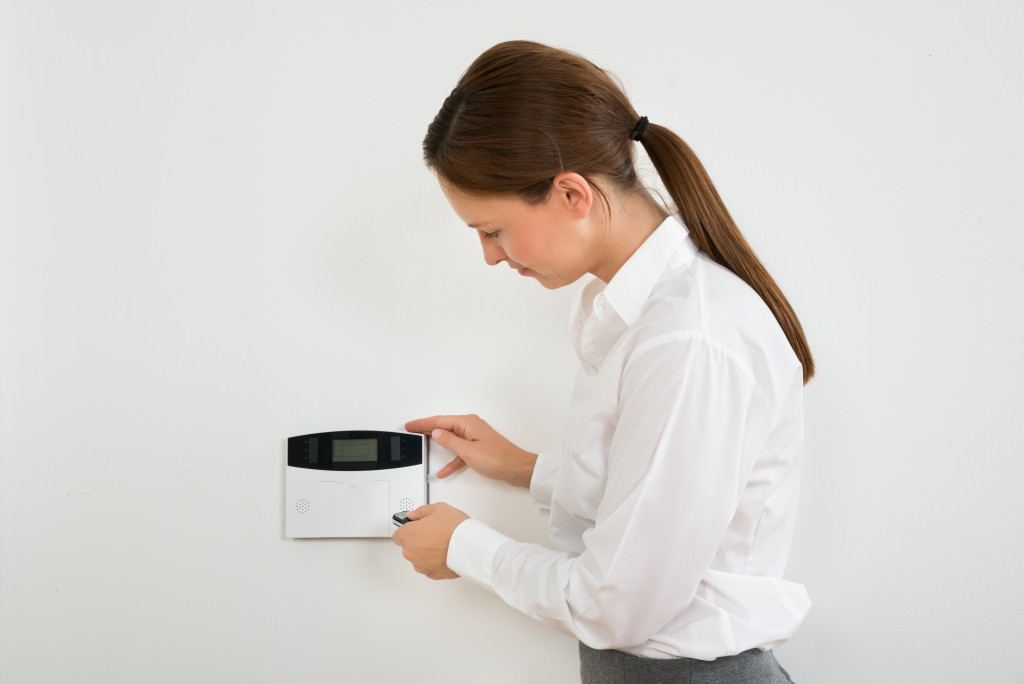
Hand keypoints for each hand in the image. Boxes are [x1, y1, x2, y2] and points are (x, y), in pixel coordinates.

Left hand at [392, 503, 468, 579]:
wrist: (470, 546)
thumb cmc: (455, 528)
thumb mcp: (438, 508)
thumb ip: (420, 512)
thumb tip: (413, 515)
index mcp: (408, 535)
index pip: (398, 534)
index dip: (407, 530)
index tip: (414, 528)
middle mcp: (410, 552)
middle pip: (408, 546)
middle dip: (418, 540)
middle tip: (433, 533)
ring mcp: (420, 565)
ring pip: (418, 558)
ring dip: (425, 552)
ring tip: (441, 543)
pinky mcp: (432, 574)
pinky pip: (429, 567)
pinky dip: (434, 562)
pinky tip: (444, 553)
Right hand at [405, 415, 537, 487]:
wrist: (517, 469)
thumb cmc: (498, 459)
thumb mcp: (468, 451)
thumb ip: (449, 441)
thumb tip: (436, 432)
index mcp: (467, 423)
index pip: (439, 421)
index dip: (422, 423)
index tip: (410, 425)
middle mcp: (470, 426)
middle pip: (443, 426)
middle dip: (427, 428)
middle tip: (412, 429)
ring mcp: (474, 437)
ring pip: (450, 438)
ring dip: (437, 442)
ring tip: (422, 443)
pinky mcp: (478, 447)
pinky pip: (459, 451)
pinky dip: (451, 459)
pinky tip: (443, 470)